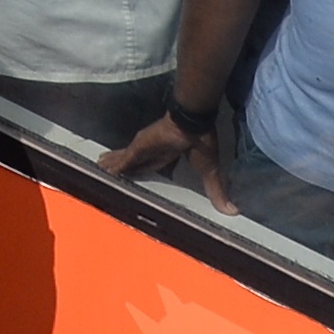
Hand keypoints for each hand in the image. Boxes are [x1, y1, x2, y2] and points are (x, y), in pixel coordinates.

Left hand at [106, 112, 233, 208]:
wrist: (193, 122)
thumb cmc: (202, 143)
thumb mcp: (208, 171)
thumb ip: (215, 191)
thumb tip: (232, 211)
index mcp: (170, 153)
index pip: (153, 163)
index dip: (143, 168)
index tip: (135, 172)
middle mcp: (154, 150)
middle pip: (135, 161)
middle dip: (124, 165)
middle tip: (110, 169)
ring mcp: (144, 148)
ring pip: (125, 159)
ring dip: (114, 163)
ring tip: (100, 166)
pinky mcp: (138, 147)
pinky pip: (123, 160)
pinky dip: (114, 165)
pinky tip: (103, 170)